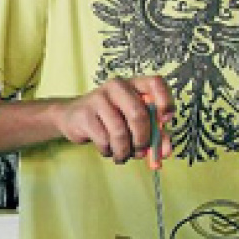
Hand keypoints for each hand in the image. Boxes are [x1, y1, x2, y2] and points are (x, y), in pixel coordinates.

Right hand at [54, 76, 174, 164]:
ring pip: (120, 131)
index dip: (165, 101)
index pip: (156, 83)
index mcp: (134, 84)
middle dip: (143, 140)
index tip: (166, 120)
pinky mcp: (84, 113)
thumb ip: (153, 133)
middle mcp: (117, 86)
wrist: (72, 118)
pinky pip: (104, 139)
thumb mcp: (133, 122)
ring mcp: (98, 98)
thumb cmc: (109, 120)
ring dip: (124, 151)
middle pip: (139, 114)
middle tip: (140, 152)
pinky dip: (109, 151)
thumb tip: (165, 152)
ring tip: (122, 156)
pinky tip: (107, 149)